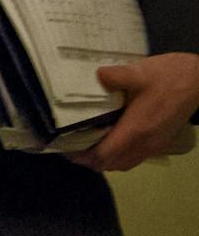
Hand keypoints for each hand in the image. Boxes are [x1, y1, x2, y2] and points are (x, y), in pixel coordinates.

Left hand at [69, 53, 198, 170]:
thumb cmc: (169, 77)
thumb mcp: (139, 72)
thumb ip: (114, 76)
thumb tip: (96, 76)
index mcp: (136, 130)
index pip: (105, 155)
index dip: (83, 156)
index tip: (65, 148)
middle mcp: (145, 143)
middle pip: (112, 164)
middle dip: (90, 160)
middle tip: (72, 147)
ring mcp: (155, 145)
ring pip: (125, 163)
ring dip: (105, 160)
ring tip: (87, 146)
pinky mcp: (161, 142)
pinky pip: (135, 157)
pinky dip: (119, 156)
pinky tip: (110, 141)